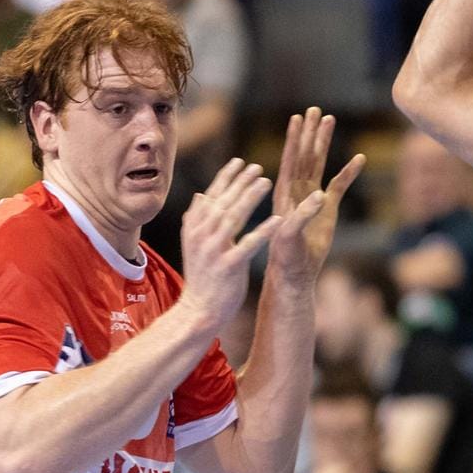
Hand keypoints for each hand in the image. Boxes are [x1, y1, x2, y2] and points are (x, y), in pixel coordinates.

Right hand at [178, 158, 281, 332]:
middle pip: (223, 202)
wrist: (199, 310)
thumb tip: (202, 195)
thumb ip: (199, 220)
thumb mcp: (195, 244)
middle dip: (240, 182)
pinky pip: (247, 244)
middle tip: (258, 167)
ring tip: (267, 182)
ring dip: (250, 198)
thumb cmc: (203, 276)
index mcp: (194, 228)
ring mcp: (213, 251)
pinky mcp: (228, 266)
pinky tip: (278, 219)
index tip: (241, 161)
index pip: (211, 196)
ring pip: (232, 218)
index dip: (226, 177)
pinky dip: (262, 231)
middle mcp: (201, 236)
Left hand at [266, 107, 365, 286]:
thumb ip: (303, 215)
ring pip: (319, 164)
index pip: (289, 160)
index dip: (294, 139)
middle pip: (304, 154)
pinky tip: (360, 158)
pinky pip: (340, 185)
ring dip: (324, 143)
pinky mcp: (328, 209)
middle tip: (314, 110)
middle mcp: (297, 190)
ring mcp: (313, 197)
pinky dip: (349, 172)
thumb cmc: (285, 256)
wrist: (295, 272)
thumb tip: (322, 195)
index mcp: (284, 194)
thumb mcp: (290, 235)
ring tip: (329, 120)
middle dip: (309, 133)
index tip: (297, 118)